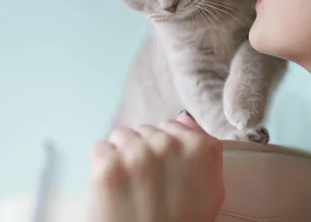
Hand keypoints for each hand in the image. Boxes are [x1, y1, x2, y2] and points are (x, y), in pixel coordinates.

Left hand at [86, 111, 224, 221]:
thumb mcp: (211, 191)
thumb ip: (205, 151)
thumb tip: (184, 119)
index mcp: (199, 149)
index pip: (171, 126)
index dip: (164, 151)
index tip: (163, 171)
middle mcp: (169, 145)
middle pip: (145, 131)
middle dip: (143, 153)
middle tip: (146, 186)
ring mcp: (137, 154)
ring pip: (121, 136)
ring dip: (122, 157)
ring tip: (129, 188)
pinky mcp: (107, 166)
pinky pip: (99, 149)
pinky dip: (102, 167)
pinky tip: (113, 189)